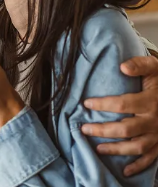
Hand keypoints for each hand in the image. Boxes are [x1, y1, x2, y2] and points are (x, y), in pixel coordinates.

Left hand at [82, 55, 157, 176]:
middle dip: (103, 130)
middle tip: (84, 129)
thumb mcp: (155, 68)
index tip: (86, 103)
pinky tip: (125, 171)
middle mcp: (154, 120)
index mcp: (150, 101)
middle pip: (126, 129)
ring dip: (117, 149)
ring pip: (136, 146)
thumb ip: (140, 65)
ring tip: (98, 148)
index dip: (102, 104)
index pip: (122, 104)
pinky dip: (139, 166)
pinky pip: (151, 158)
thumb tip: (122, 67)